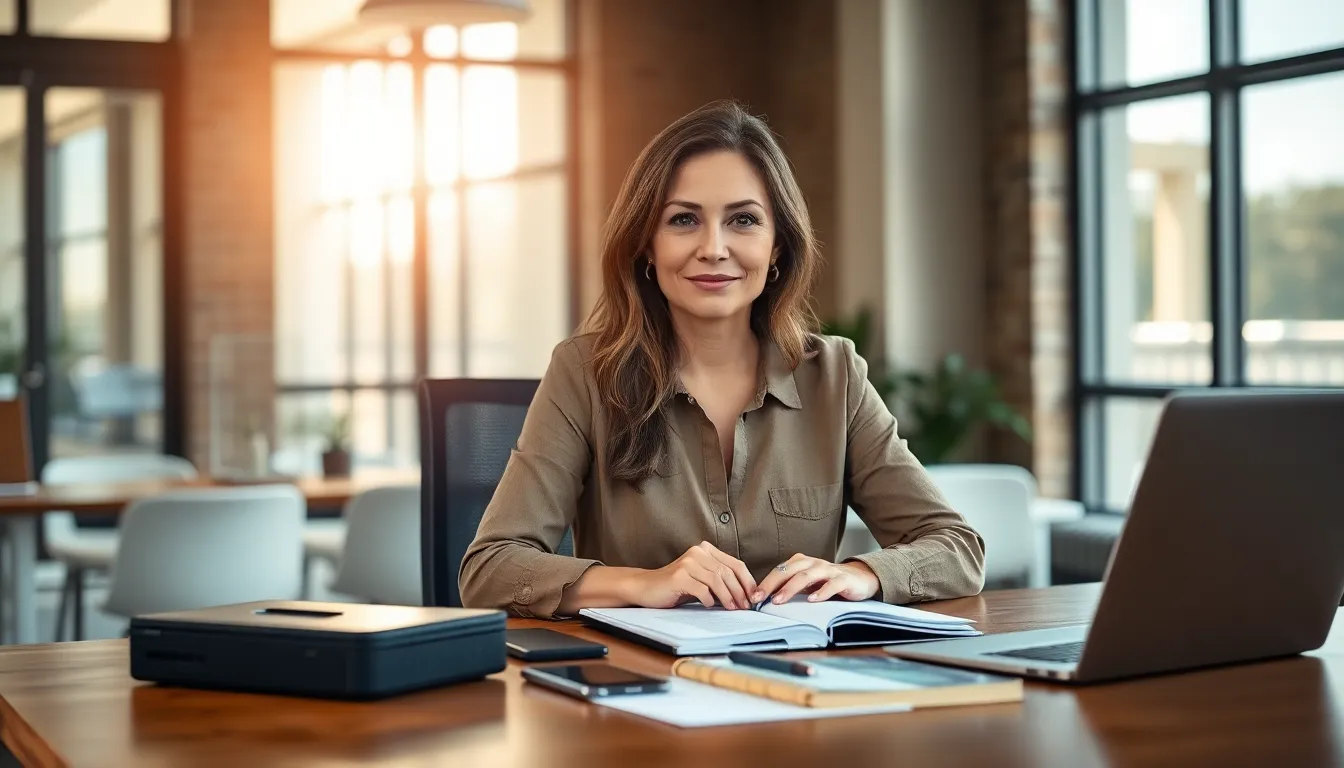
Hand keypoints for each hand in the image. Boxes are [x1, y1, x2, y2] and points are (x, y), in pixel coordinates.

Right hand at [624, 541, 758, 609]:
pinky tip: (709, 605)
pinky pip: (702, 589)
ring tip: (732, 608)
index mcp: (706, 550)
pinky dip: (709, 599)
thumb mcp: (701, 579)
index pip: (735, 564)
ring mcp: (688, 563)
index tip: (754, 596)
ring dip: (728, 597)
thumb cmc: (676, 586)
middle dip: (740, 591)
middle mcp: (698, 552)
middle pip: (728, 572)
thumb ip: (719, 580)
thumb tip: (745, 595)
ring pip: (717, 580)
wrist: (646, 587)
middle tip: (745, 606)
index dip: (747, 581)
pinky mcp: (679, 576)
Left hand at [751, 553, 879, 605]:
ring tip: (779, 600)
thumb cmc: (828, 582)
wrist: (860, 579)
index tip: (753, 597)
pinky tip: (812, 600)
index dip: (765, 583)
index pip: (779, 571)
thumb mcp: (807, 584)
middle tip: (759, 598)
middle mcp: (813, 563)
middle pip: (789, 571)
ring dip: (791, 588)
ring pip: (806, 577)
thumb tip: (766, 600)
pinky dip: (821, 592)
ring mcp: (828, 570)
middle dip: (772, 584)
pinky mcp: (843, 580)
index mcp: (801, 563)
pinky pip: (831, 585)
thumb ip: (790, 587)